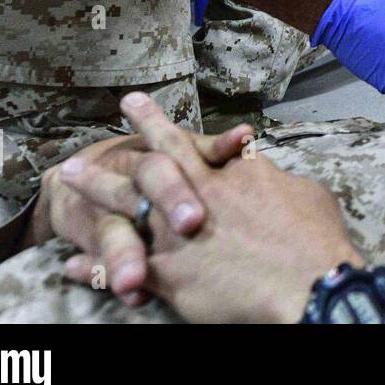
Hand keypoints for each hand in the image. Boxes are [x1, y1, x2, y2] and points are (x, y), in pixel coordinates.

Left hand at [63, 95, 361, 322]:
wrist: (308, 283)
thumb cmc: (316, 241)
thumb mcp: (306, 194)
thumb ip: (276, 181)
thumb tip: (268, 175)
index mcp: (231, 175)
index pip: (190, 142)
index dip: (158, 121)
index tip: (135, 102)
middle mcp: (196, 197)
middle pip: (148, 165)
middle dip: (120, 149)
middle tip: (96, 136)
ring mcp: (176, 235)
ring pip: (122, 209)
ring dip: (93, 194)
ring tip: (68, 181)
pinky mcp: (168, 273)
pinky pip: (121, 267)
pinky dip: (95, 266)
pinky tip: (74, 263)